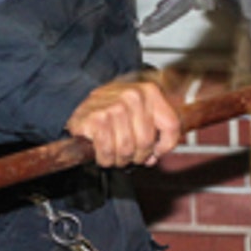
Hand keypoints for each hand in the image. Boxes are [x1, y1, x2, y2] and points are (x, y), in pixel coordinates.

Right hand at [66, 77, 180, 167]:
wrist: (79, 102)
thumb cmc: (112, 110)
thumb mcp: (140, 112)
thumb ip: (155, 132)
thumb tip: (155, 156)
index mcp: (150, 91)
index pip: (171, 126)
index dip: (165, 146)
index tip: (156, 152)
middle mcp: (133, 96)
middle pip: (147, 142)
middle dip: (137, 156)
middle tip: (128, 154)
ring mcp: (115, 106)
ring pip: (127, 149)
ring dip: (119, 159)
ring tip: (114, 153)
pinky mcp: (97, 119)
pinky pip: (108, 152)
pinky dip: (105, 159)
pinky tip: (103, 153)